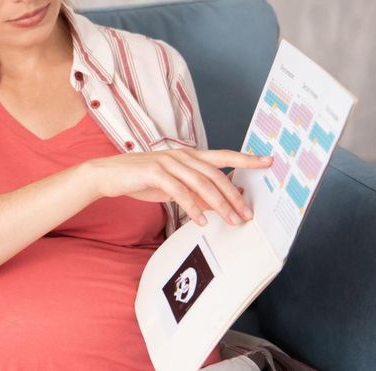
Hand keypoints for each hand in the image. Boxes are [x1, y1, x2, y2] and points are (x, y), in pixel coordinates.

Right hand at [81, 147, 271, 225]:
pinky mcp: (155, 172)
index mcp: (188, 155)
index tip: (267, 162)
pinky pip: (179, 191)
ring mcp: (168, 162)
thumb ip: (194, 193)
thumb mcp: (172, 187)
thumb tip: (217, 206)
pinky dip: (192, 207)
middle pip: (216, 174)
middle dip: (234, 196)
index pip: (222, 156)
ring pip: (201, 183)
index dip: (246, 159)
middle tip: (247, 214)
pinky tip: (199, 220)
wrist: (108, 174)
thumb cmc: (141, 179)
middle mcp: (181, 155)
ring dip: (219, 204)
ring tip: (231, 220)